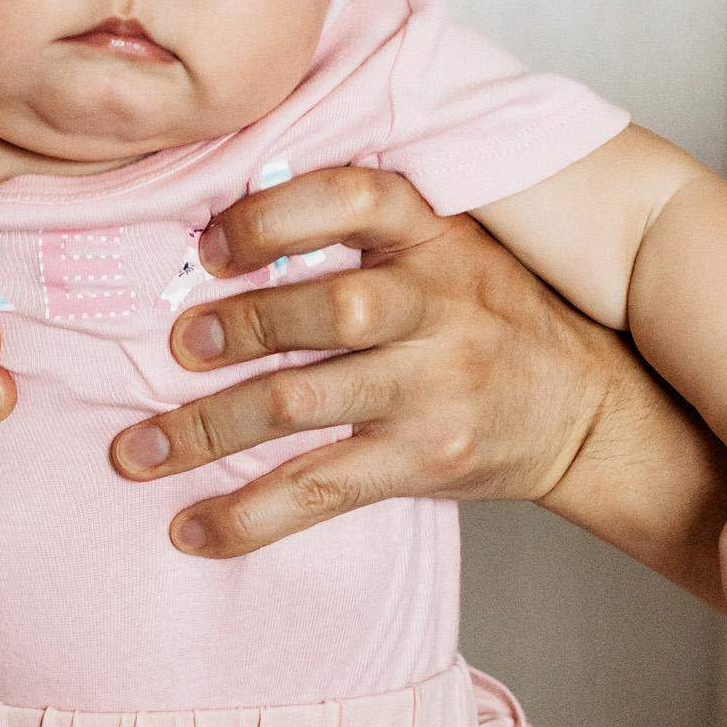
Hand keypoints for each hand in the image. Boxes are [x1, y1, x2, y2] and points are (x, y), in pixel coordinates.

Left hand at [106, 168, 631, 551]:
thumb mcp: (452, 248)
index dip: (273, 215)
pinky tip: (193, 530)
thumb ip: (366, 235)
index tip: (210, 245)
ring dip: (210, 430)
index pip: (351, 197)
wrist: (588, 409)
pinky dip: (248, 514)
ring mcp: (433, 388)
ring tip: (138, 453)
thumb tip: (221, 237)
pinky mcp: (425, 461)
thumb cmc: (493, 319)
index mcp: (434, 235)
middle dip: (243, 326)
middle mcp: (439, 305)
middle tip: (176, 346)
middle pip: (329, 309)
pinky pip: (321, 489)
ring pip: (308, 402)